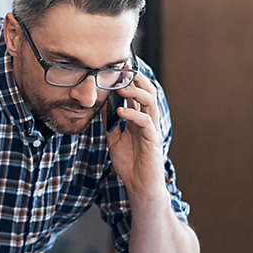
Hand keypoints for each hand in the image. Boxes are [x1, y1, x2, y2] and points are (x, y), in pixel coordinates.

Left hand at [105, 74, 168, 205]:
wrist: (139, 185)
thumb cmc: (129, 163)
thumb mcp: (113, 138)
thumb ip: (109, 122)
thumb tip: (99, 105)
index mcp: (139, 119)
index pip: (137, 93)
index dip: (130, 79)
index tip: (119, 66)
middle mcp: (148, 121)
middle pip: (148, 92)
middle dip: (136, 79)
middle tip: (122, 70)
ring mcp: (152, 129)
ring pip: (150, 102)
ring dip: (136, 92)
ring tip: (122, 87)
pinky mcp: (153, 140)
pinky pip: (145, 122)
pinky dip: (133, 114)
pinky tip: (121, 111)